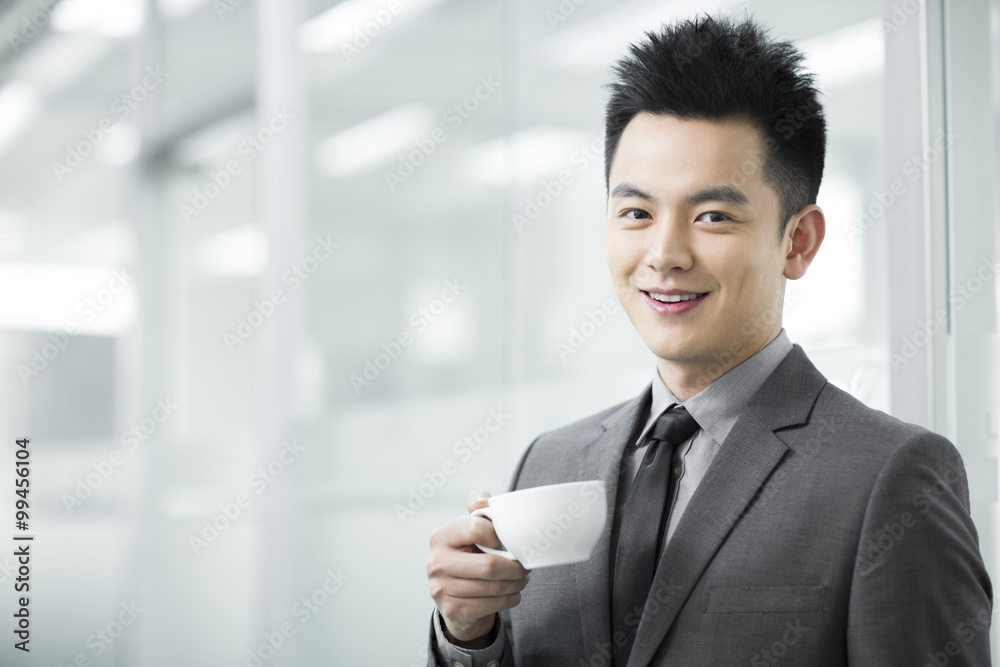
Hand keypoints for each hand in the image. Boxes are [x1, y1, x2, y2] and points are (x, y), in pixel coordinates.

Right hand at [427, 490, 529, 646]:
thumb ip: (478, 509)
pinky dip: (509, 599)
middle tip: (524, 567)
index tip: (508, 542)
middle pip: (489, 566)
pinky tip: (511, 593)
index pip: (476, 528)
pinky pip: (492, 605)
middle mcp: (436, 563)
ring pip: (494, 587)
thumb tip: (483, 502)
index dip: (500, 535)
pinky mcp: (453, 610)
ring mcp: (441, 589)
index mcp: (440, 537)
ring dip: (516, 584)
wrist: (456, 598)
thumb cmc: (468, 557)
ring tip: (521, 579)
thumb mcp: (470, 530)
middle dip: (515, 568)